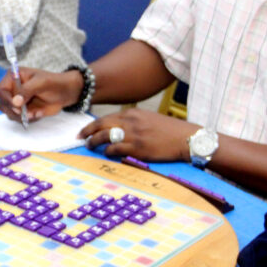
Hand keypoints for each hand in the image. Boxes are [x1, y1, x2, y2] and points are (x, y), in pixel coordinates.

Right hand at [0, 68, 82, 122]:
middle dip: (14, 111)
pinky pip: (20, 119)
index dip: (6, 99)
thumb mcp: (41, 83)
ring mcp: (18, 101)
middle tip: (25, 113)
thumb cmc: (54, 83)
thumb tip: (15, 102)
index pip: (1, 90)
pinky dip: (29, 119)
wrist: (66, 93)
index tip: (16, 106)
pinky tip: (39, 113)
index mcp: (14, 77)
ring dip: (22, 116)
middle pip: (2, 104)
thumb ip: (27, 90)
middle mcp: (13, 89)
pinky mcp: (24, 110)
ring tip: (36, 113)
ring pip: (10, 114)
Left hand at [80, 108, 196, 161]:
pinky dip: (107, 151)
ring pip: (104, 136)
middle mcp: (131, 121)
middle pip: (101, 124)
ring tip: (89, 145)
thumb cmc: (170, 131)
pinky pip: (115, 149)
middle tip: (80, 137)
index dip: (95, 124)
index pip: (107, 117)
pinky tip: (106, 153)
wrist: (186, 138)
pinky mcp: (137, 148)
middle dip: (88, 130)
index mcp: (133, 113)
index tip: (87, 129)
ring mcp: (133, 134)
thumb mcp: (149, 119)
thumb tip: (119, 130)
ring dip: (93, 141)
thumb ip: (134, 122)